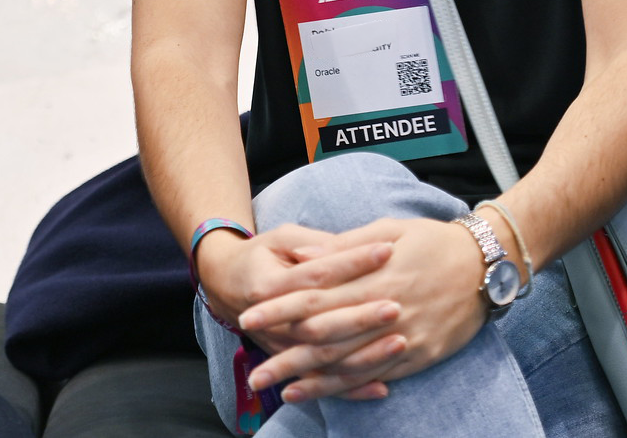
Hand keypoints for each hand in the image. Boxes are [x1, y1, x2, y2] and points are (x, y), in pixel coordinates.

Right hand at [197, 227, 402, 400]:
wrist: (225, 285)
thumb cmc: (261, 255)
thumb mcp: (281, 238)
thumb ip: (313, 244)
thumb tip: (348, 247)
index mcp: (269, 283)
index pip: (317, 274)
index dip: (352, 262)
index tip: (386, 250)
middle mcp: (272, 320)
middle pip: (322, 321)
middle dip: (361, 314)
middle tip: (398, 304)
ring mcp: (281, 345)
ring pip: (325, 357)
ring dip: (364, 353)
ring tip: (401, 342)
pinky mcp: (290, 362)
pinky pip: (323, 382)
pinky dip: (352, 388)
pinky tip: (382, 387)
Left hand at [241, 217, 488, 402]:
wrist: (485, 264)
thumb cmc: (431, 240)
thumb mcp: (386, 230)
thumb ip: (342, 248)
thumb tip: (301, 257)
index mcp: (372, 275)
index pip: (315, 294)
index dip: (280, 307)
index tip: (249, 313)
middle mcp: (384, 310)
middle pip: (324, 336)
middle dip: (285, 353)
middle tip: (253, 370)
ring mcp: (402, 337)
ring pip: (348, 363)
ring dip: (309, 378)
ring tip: (275, 388)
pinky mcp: (419, 355)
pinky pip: (376, 376)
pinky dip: (346, 388)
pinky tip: (318, 392)